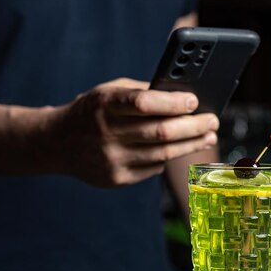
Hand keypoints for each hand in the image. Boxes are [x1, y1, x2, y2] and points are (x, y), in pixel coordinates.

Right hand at [49, 78, 218, 186]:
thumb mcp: (109, 92)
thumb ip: (142, 93)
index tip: (195, 101)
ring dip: (191, 144)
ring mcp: (111, 159)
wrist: (57, 142)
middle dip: (193, 126)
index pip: (145, 103)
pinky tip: (180, 148)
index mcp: (104, 104)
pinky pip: (153, 168)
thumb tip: (183, 97)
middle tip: (213, 121)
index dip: (173, 102)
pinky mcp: (116, 179)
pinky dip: (169, 157)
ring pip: (162, 154)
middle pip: (160, 132)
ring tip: (208, 136)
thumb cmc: (92, 111)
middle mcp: (106, 133)